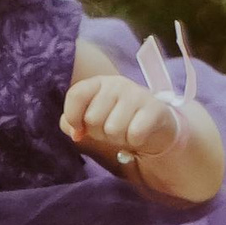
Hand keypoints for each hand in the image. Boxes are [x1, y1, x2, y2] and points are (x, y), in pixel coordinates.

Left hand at [61, 71, 187, 174]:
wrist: (155, 125)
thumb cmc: (117, 120)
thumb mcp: (91, 119)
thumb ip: (71, 122)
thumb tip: (76, 132)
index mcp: (99, 83)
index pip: (76, 95)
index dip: (73, 117)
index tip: (80, 129)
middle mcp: (117, 84)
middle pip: (92, 118)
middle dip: (99, 132)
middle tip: (111, 129)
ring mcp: (137, 94)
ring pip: (112, 129)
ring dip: (118, 139)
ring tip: (125, 131)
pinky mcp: (155, 108)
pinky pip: (134, 134)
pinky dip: (135, 141)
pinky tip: (139, 134)